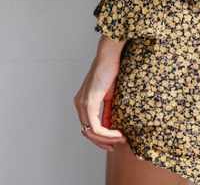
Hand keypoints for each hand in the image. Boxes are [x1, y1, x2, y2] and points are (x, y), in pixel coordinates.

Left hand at [73, 37, 126, 151]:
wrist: (110, 55)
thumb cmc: (110, 71)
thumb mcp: (109, 96)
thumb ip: (107, 111)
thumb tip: (109, 127)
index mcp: (82, 102)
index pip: (88, 126)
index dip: (100, 137)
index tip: (115, 139)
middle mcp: (79, 104)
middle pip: (88, 133)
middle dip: (102, 142)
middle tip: (116, 144)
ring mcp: (82, 104)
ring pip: (92, 133)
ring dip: (107, 139)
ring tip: (120, 138)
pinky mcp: (89, 103)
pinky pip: (96, 127)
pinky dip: (108, 133)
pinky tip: (118, 133)